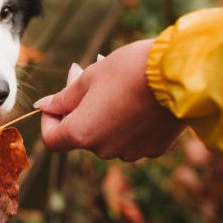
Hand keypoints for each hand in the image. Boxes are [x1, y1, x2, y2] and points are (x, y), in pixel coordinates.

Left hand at [34, 39, 186, 159]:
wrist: (178, 75)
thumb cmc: (128, 70)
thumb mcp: (89, 78)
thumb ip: (63, 98)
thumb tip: (43, 106)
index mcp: (82, 134)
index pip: (52, 139)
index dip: (49, 119)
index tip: (58, 100)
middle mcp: (104, 150)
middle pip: (82, 134)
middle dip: (80, 108)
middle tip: (87, 73)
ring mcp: (131, 152)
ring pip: (108, 135)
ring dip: (105, 114)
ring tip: (117, 83)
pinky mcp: (154, 149)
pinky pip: (133, 137)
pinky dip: (130, 121)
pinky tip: (141, 98)